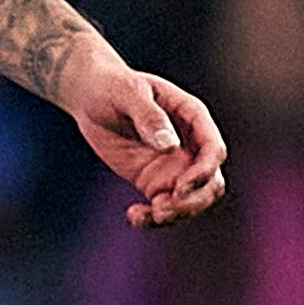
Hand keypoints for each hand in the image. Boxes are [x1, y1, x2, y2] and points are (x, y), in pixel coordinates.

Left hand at [55, 41, 227, 227]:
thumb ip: (149, 116)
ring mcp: (174, 166)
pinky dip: (154, 218)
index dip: (203, 172)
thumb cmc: (112, 86)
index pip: (213, 150)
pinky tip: (134, 215)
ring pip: (193, 200)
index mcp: (192, 117)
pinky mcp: (154, 182)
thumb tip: (170, 145)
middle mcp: (190, 145)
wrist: (91, 95)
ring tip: (148, 214)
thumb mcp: (128, 93)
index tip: (179, 188)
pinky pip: (164, 207)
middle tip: (164, 208)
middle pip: (211, 182)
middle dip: (194, 201)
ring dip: (177, 214)